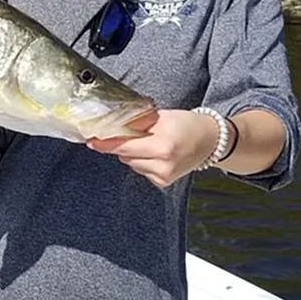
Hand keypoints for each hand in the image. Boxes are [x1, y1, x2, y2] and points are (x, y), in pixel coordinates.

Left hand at [87, 109, 219, 187]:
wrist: (210, 140)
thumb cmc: (186, 124)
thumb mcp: (161, 116)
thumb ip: (136, 122)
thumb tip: (110, 125)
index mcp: (163, 146)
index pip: (124, 146)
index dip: (105, 143)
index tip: (90, 140)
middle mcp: (163, 164)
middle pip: (125, 155)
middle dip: (122, 143)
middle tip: (134, 132)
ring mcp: (164, 176)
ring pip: (131, 163)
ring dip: (133, 152)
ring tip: (151, 142)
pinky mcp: (163, 182)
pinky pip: (140, 170)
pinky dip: (142, 161)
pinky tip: (156, 154)